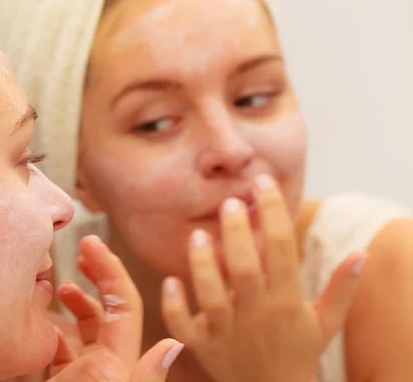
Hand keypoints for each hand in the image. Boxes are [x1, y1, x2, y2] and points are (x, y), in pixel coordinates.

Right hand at [48, 235, 184, 381]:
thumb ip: (146, 374)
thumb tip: (173, 344)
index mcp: (119, 363)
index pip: (124, 304)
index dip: (109, 268)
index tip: (90, 242)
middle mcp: (107, 365)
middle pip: (109, 310)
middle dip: (99, 277)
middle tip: (83, 253)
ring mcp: (85, 374)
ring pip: (89, 329)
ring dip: (79, 301)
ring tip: (64, 286)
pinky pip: (63, 351)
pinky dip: (56, 332)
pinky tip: (47, 322)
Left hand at [161, 174, 365, 381]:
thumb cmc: (299, 350)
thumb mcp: (326, 321)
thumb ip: (342, 288)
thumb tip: (362, 253)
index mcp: (286, 302)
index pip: (281, 249)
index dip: (273, 212)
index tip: (263, 182)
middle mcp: (256, 315)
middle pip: (245, 269)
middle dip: (236, 234)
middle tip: (229, 202)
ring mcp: (227, 333)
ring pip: (211, 296)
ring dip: (203, 266)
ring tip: (198, 235)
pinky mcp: (203, 347)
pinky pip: (184, 326)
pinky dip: (175, 306)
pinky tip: (171, 281)